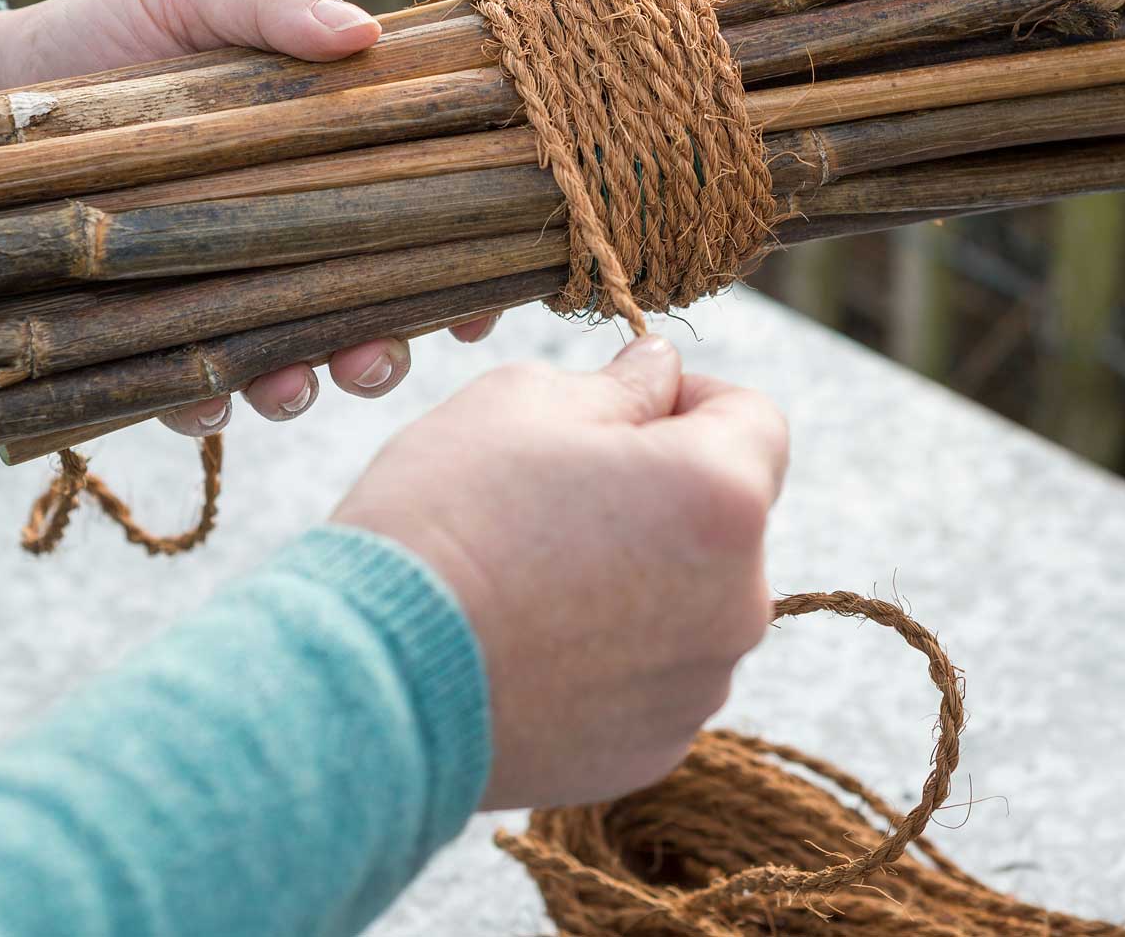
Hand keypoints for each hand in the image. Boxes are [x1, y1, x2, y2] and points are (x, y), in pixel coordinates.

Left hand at [0, 0, 498, 434]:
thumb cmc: (110, 32)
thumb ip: (276, 6)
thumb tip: (363, 31)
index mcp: (326, 163)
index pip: (421, 223)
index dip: (464, 271)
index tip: (484, 307)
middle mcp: (285, 237)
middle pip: (368, 312)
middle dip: (390, 351)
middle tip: (386, 359)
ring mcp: (218, 289)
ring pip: (291, 363)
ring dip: (309, 386)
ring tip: (298, 384)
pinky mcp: (144, 331)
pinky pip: (191, 389)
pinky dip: (209, 402)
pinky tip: (208, 396)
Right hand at [330, 336, 788, 808]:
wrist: (370, 677)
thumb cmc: (446, 517)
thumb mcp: (522, 401)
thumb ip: (619, 383)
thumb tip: (658, 373)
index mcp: (722, 498)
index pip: (755, 420)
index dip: (692, 398)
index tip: (627, 405)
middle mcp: (738, 601)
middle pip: (723, 519)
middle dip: (660, 492)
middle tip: (556, 493)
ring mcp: (698, 687)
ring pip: (689, 600)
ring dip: (638, 575)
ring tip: (528, 575)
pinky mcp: (652, 750)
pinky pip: (651, 676)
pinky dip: (609, 654)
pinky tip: (527, 644)